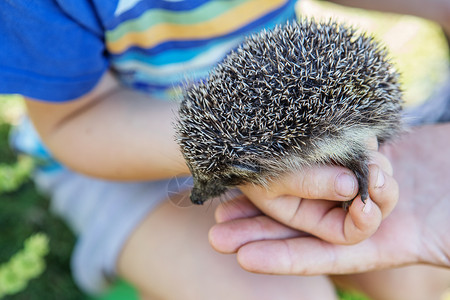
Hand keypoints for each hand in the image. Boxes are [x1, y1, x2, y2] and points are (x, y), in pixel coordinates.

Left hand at [209, 124, 449, 273]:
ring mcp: (359, 187)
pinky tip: (262, 162)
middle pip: (301, 226)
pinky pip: (322, 163)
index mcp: (382, 242)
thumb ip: (443, 244)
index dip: (283, 257)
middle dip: (258, 230)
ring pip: (303, 193)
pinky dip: (292, 164)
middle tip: (216, 232)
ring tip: (225, 201)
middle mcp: (362, 216)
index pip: (322, 253)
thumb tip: (439, 249)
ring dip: (266, 196)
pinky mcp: (362, 160)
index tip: (244, 259)